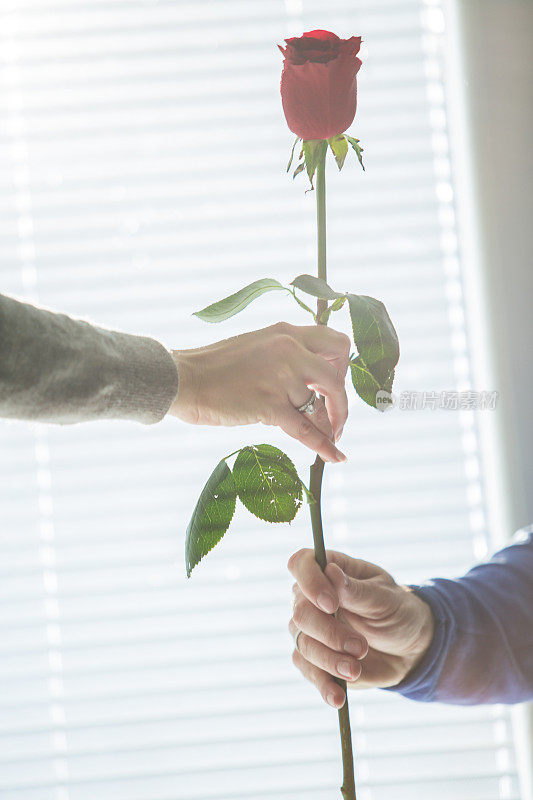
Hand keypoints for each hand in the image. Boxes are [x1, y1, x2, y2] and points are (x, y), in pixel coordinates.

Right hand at [169, 322, 350, 462]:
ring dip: (323, 425)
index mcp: (286, 332)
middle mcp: (289, 349)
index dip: (342, 367)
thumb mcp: (256, 349)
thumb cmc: (213, 368)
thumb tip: (311, 390)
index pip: (335, 342)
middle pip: (337, 372)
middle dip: (342, 399)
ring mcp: (281, 375)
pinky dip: (324, 445)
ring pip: (318, 406)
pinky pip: (307, 429)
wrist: (182, 379)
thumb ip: (285, 358)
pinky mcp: (270, 403)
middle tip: (336, 416)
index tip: (331, 387)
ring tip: (323, 438)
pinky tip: (334, 456)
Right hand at [288, 549, 434, 707]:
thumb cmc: (398, 611)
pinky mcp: (316, 660)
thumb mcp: (387, 598)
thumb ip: (358, 590)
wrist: (409, 648)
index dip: (309, 582)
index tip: (331, 604)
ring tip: (356, 669)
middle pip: (300, 613)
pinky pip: (309, 672)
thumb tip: (331, 573)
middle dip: (329, 632)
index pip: (301, 564)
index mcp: (328, 572)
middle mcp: (312, 599)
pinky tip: (338, 698)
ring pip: (303, 645)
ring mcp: (311, 630)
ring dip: (330, 660)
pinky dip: (323, 686)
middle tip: (360, 645)